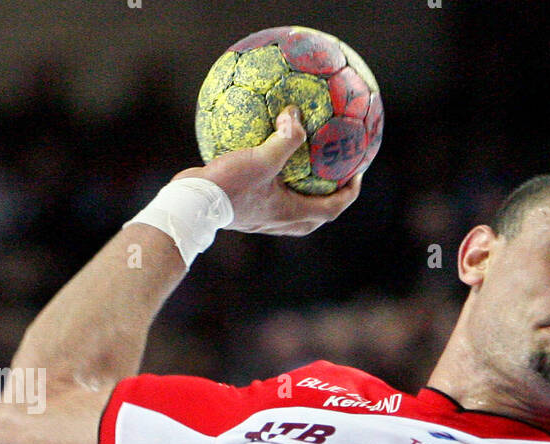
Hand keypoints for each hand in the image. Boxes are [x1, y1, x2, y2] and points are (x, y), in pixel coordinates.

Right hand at [171, 105, 360, 235]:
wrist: (191, 206)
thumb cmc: (228, 187)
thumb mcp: (261, 160)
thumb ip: (284, 139)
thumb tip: (296, 115)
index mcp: (293, 214)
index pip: (333, 207)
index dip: (350, 191)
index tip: (358, 172)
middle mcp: (282, 221)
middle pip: (318, 212)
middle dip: (331, 194)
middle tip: (337, 172)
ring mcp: (264, 218)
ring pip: (295, 207)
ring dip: (305, 190)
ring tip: (306, 166)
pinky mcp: (247, 210)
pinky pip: (272, 195)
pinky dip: (278, 179)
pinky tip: (267, 154)